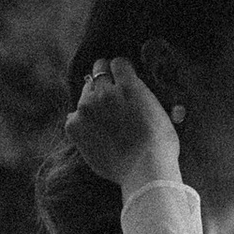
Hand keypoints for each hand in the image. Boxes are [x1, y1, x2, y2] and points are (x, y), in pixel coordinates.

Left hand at [66, 55, 182, 191]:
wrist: (144, 170)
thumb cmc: (161, 145)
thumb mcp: (161, 111)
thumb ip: (143, 96)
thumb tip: (137, 94)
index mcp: (128, 84)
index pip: (117, 62)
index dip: (121, 71)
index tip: (123, 79)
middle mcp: (104, 91)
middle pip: (97, 71)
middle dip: (104, 79)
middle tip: (111, 95)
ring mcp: (86, 108)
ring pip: (85, 94)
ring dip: (92, 102)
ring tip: (104, 121)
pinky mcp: (74, 126)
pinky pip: (73, 117)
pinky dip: (81, 124)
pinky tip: (94, 135)